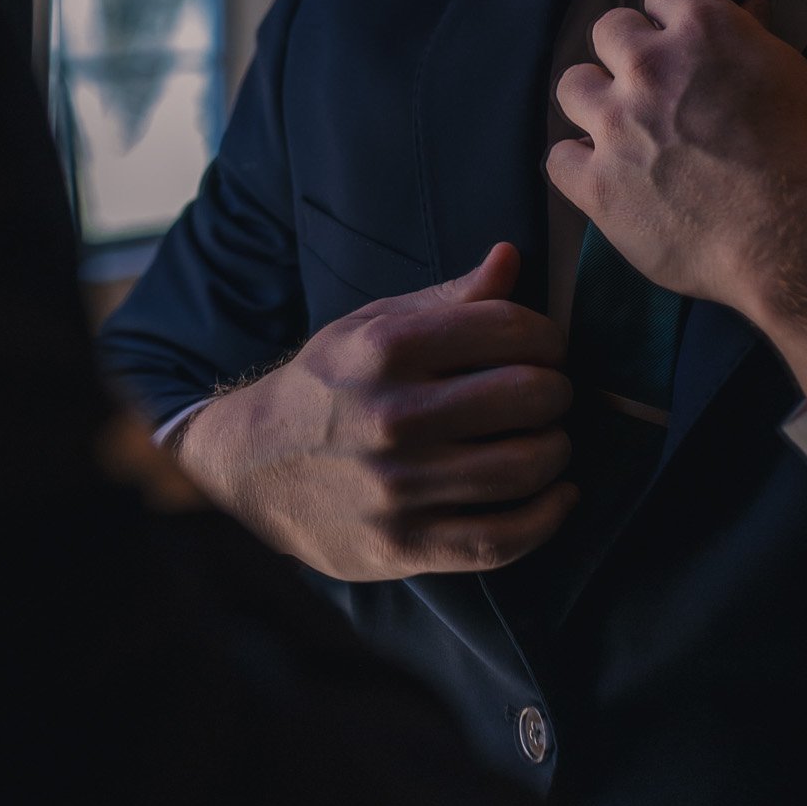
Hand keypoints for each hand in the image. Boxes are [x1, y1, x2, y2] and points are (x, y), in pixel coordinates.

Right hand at [174, 243, 576, 580]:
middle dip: (557, 391)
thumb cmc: (325, 389)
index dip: (546, 336)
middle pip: (528, 396)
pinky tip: (558, 497)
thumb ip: (446, 299)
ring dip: (556, 450)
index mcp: (386, 349)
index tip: (547, 349)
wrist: (248, 467)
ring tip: (548, 441)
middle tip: (550, 395)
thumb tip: (511, 259)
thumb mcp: (369, 327)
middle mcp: (393, 417)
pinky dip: (547, 518)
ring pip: (525, 467)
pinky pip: (502, 538)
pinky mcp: (403, 546)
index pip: (509, 328)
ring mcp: (398, 487)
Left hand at [547, 0, 806, 402]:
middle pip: (608, 29)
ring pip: (572, 85)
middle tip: (653, 86)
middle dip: (628, 51)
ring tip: (620, 127)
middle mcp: (648, 66)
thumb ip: (755, 38)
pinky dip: (580, 164)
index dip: (672, 14)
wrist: (794, 238)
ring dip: (595, 100)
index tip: (681, 38)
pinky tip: (605, 176)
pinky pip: (559, 158)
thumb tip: (747, 7)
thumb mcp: (792, 76)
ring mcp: (615, 125)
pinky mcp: (597, 184)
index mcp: (702, 29)